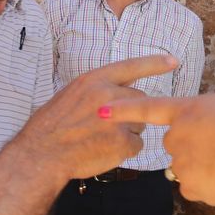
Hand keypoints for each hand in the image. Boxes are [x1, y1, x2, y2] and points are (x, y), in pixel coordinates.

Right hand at [12, 53, 176, 181]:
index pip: (131, 66)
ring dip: (128, 132)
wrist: (41, 154)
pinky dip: (125, 151)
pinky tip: (104, 152)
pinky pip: (137, 145)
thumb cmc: (51, 127)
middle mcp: (109, 95)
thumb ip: (95, 92)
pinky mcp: (123, 141)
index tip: (173, 61)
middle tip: (105, 127)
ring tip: (100, 139)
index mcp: (94, 80)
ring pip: (140, 124)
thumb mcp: (70, 95)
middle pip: (139, 100)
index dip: (154, 64)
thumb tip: (115, 96)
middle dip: (130, 113)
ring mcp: (118, 118)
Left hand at [106, 91, 214, 205]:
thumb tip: (214, 116)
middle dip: (192, 144)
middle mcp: (178, 136)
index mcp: (188, 110)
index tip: (100, 111)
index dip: (123, 110)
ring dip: (201, 164)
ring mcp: (182, 164)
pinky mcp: (191, 188)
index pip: (148, 108)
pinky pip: (194, 185)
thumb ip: (214, 108)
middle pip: (175, 141)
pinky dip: (208, 184)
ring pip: (185, 165)